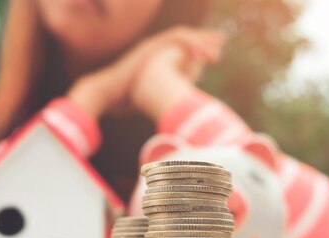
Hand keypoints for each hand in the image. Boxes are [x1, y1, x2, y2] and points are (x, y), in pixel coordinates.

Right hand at [67, 26, 224, 117]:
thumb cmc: (123, 101)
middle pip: (184, 38)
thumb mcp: (148, 98)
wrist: (107, 95)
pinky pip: (176, 39)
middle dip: (204, 39)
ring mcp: (151, 45)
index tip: (212, 55)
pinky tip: (203, 54)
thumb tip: (174, 110)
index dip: (197, 49)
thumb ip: (161, 98)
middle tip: (222, 42)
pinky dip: (191, 44)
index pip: (180, 48)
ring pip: (182, 36)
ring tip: (216, 52)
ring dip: (201, 42)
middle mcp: (153, 48)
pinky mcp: (151, 47)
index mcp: (154, 58)